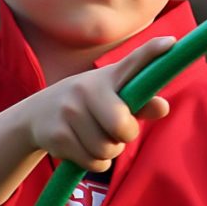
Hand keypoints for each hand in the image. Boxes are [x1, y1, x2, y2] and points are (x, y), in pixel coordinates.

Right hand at [22, 37, 173, 171]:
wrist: (36, 115)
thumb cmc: (87, 104)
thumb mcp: (112, 96)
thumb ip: (141, 102)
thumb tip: (163, 107)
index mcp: (108, 76)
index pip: (135, 61)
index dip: (153, 53)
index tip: (171, 42)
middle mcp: (87, 88)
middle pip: (122, 126)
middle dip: (125, 135)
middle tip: (116, 130)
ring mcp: (69, 111)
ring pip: (108, 149)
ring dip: (108, 151)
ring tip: (95, 136)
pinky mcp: (58, 135)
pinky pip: (94, 163)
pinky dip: (96, 163)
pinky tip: (83, 147)